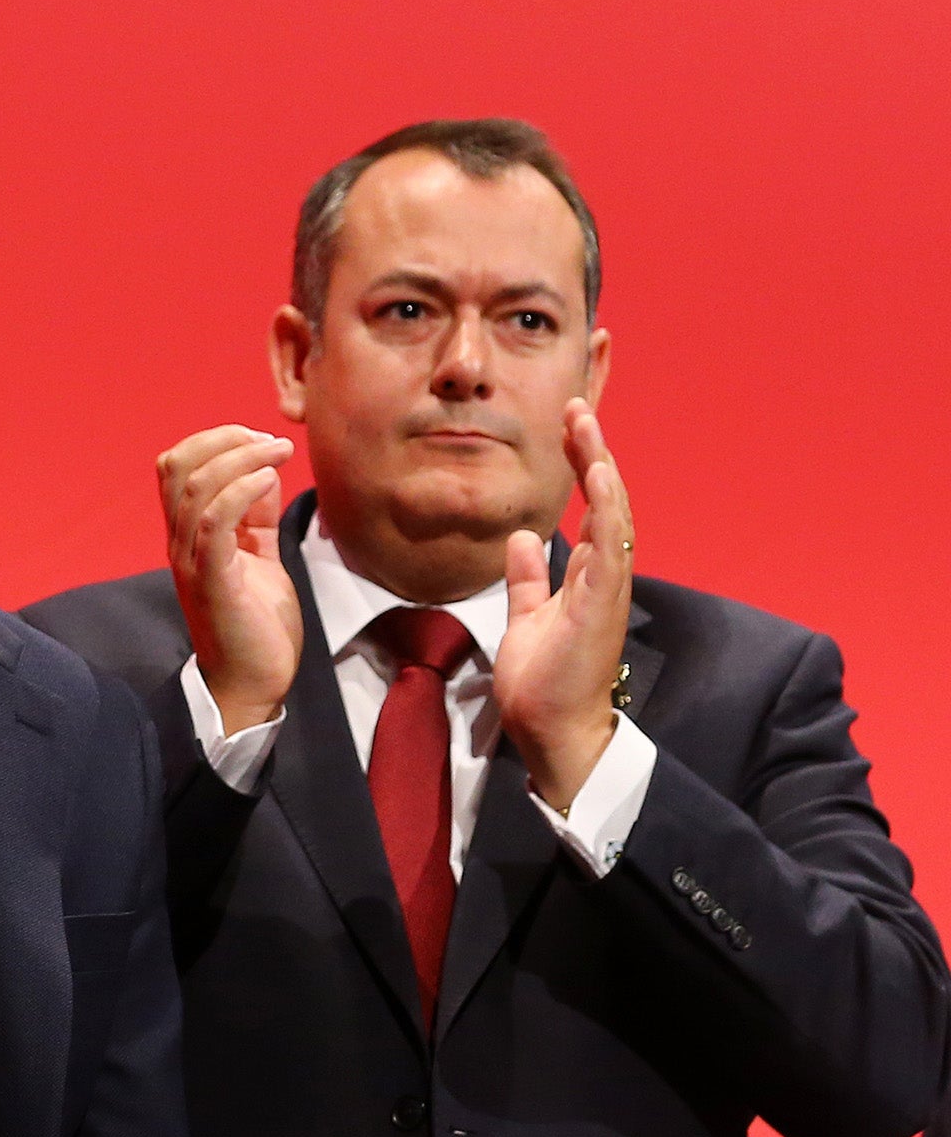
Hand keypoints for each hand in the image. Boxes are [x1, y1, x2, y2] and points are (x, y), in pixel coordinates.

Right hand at [158, 425, 303, 733]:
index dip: (214, 440)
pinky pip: (213, 523)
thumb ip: (254, 517)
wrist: (254, 684)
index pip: (176, 466)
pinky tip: (268, 480)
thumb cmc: (257, 624)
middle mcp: (180, 543)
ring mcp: (192, 562)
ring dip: (242, 457)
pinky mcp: (214, 582)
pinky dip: (240, 491)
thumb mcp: (258, 556)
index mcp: (187, 535)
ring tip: (279, 451)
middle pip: (178, 466)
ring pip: (196, 486)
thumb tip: (263, 472)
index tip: (261, 439)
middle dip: (225, 438)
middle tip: (270, 441)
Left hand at [492, 400, 633, 811]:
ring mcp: (607, 587)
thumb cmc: (543, 681)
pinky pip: (611, 546)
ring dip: (601, 466)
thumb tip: (522, 539)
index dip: (583, 463)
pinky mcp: (602, 603)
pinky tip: (600, 475)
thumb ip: (528, 579)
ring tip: (585, 424)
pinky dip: (608, 508)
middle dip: (593, 451)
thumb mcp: (526, 616)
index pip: (590, 506)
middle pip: (606, 499)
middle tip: (577, 407)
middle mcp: (603, 574)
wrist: (551, 730)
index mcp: (586, 574)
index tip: (567, 424)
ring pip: (614, 513)